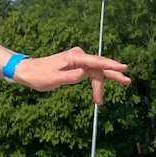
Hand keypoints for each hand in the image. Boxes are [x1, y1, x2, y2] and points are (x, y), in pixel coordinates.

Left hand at [15, 46, 132, 104]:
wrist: (28, 71)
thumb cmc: (39, 76)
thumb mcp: (53, 79)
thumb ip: (69, 76)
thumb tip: (84, 73)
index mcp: (74, 57)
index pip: (96, 62)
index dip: (111, 65)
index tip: (123, 68)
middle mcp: (78, 56)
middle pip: (100, 66)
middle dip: (113, 74)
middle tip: (127, 82)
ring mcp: (78, 59)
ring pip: (95, 71)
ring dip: (100, 85)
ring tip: (100, 100)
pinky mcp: (76, 65)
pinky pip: (90, 72)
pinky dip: (94, 82)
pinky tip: (97, 92)